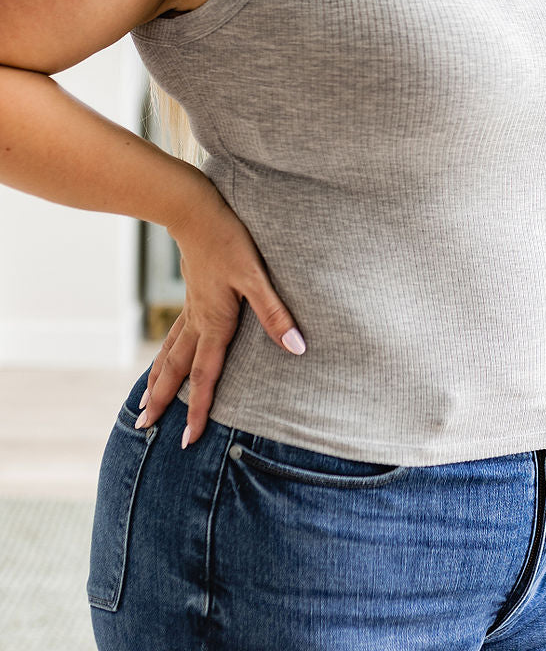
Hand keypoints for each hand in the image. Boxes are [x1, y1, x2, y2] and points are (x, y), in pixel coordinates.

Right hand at [135, 182, 305, 447]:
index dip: (200, 409)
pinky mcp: (191, 296)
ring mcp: (190, 309)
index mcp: (214, 324)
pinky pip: (173, 336)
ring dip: (157, 382)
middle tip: (145, 430)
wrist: (195, 211)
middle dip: (164, 402)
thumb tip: (296, 347)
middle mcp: (197, 322)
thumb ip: (275, 313)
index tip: (189, 439)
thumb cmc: (228, 241)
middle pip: (176, 371)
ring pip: (169, 354)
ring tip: (143, 406)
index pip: (205, 377)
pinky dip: (163, 356)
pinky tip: (161, 360)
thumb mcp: (257, 276)